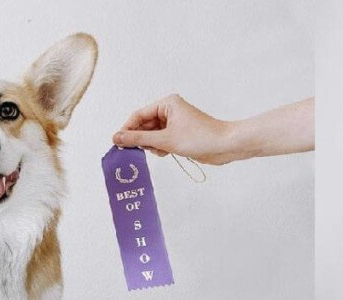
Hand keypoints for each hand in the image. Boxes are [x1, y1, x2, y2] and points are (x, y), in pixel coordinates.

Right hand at [113, 94, 240, 164]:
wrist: (226, 146)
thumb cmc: (201, 138)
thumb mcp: (165, 139)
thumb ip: (139, 138)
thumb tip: (117, 138)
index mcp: (167, 104)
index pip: (139, 115)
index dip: (127, 129)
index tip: (118, 143)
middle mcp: (171, 110)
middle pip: (145, 125)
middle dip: (141, 138)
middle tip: (135, 151)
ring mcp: (176, 123)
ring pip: (153, 134)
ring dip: (152, 144)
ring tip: (159, 151)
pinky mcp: (181, 134)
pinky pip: (163, 140)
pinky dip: (161, 147)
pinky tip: (166, 153)